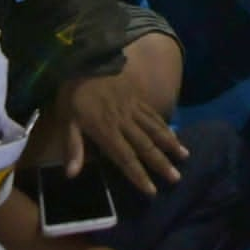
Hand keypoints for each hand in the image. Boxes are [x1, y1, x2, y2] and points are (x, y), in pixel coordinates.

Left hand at [59, 73, 187, 195]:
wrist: (87, 58)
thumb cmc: (73, 92)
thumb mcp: (66, 119)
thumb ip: (72, 146)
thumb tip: (72, 174)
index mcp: (106, 130)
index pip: (125, 157)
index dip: (138, 175)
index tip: (152, 190)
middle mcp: (124, 121)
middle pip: (145, 145)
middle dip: (161, 163)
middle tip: (177, 179)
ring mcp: (133, 108)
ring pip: (154, 129)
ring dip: (170, 144)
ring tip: (184, 157)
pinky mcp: (138, 97)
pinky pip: (154, 114)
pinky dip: (165, 125)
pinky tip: (174, 133)